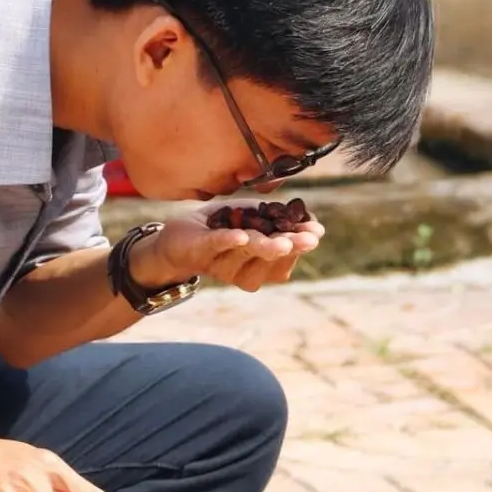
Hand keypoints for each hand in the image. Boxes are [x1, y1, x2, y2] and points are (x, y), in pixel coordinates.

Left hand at [138, 200, 324, 292]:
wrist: (175, 240)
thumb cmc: (221, 227)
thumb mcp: (254, 219)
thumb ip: (281, 221)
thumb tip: (314, 224)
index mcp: (258, 265)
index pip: (284, 260)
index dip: (300, 246)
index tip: (316, 232)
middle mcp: (242, 272)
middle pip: (269, 262)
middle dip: (289, 249)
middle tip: (307, 240)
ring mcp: (221, 263)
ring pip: (246, 255)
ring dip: (262, 246)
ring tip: (279, 240)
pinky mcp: (200, 250)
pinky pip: (216, 245)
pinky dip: (228, 242)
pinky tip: (241, 236)